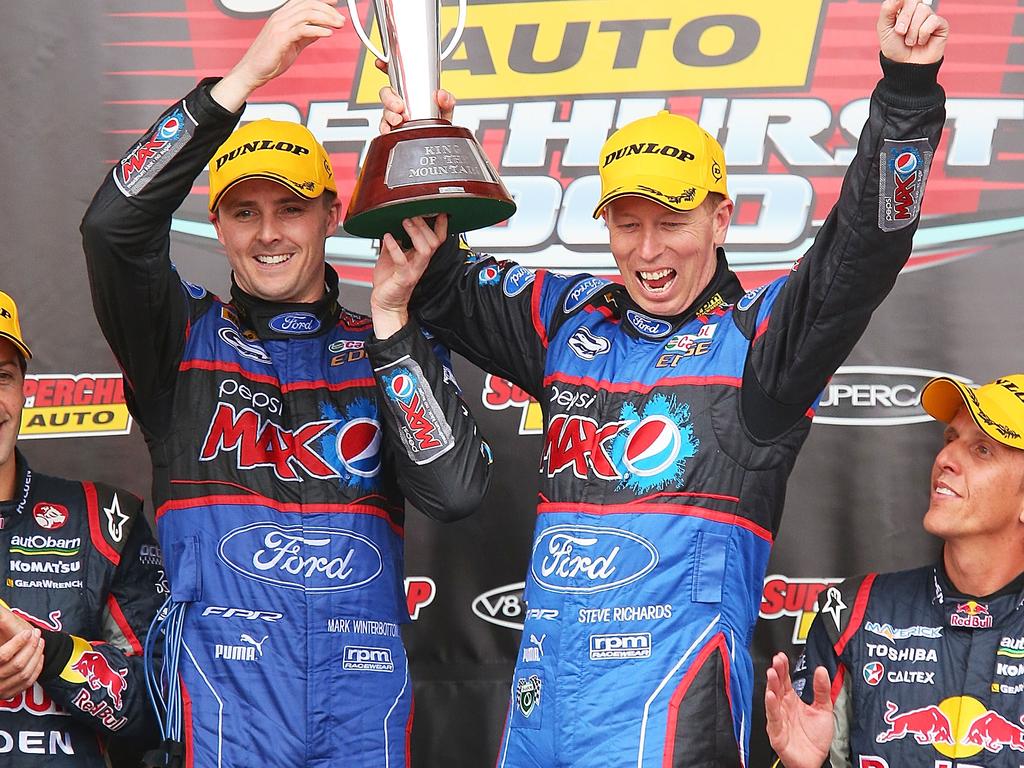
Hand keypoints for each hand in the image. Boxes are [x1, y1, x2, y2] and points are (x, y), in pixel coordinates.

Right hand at [0, 608, 42, 698]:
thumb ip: (2, 621)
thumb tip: (1, 611)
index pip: (2, 656)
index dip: (17, 643)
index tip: (27, 632)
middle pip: (17, 665)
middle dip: (30, 647)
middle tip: (36, 634)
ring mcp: (0, 690)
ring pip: (24, 674)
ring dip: (36, 655)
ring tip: (40, 642)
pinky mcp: (8, 694)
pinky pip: (27, 683)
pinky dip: (36, 668)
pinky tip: (39, 656)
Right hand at [211, 0, 346, 110]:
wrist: (253, 71)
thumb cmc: (270, 58)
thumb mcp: (293, 43)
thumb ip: (306, 35)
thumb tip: (321, 30)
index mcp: (283, 16)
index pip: (304, 1)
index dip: (322, 0)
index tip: (336, 2)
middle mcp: (281, 17)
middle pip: (308, 4)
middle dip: (328, 10)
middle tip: (341, 19)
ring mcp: (280, 26)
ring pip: (307, 14)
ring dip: (327, 18)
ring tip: (338, 25)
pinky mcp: (281, 38)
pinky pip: (302, 29)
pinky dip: (318, 30)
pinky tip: (328, 34)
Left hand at [370, 215, 448, 337]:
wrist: (385, 303)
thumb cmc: (390, 282)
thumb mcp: (391, 255)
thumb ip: (394, 241)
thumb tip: (390, 225)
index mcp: (420, 257)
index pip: (437, 238)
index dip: (441, 225)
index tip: (439, 211)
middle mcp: (420, 263)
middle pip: (434, 241)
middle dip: (425, 225)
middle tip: (412, 215)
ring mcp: (413, 270)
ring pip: (426, 249)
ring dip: (416, 233)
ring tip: (404, 222)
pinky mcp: (403, 278)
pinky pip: (402, 261)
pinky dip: (395, 247)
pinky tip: (388, 238)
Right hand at [376, 60, 455, 134]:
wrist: (439, 139)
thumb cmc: (440, 120)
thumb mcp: (446, 107)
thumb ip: (447, 99)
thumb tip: (441, 95)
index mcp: (411, 90)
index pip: (397, 75)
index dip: (386, 66)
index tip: (381, 63)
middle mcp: (400, 100)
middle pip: (386, 93)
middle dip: (389, 98)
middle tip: (399, 106)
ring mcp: (395, 113)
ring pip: (385, 110)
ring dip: (389, 114)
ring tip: (398, 120)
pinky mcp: (393, 127)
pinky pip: (384, 126)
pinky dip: (385, 128)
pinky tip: (389, 129)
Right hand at [764, 652, 833, 767]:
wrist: (816, 761)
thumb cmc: (816, 738)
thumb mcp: (823, 710)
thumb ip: (822, 690)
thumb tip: (821, 670)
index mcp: (792, 700)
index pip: (785, 680)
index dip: (783, 668)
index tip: (782, 656)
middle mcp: (783, 707)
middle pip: (777, 686)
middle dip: (776, 673)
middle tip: (776, 661)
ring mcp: (778, 719)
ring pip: (772, 699)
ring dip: (771, 686)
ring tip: (772, 673)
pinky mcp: (776, 732)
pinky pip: (772, 717)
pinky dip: (771, 706)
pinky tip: (771, 696)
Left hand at [878, 0, 947, 63]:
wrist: (905, 66)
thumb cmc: (895, 48)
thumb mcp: (884, 29)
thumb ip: (887, 10)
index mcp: (904, 8)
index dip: (899, 8)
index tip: (895, 22)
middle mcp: (918, 10)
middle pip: (914, 1)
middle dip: (904, 18)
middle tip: (900, 32)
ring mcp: (930, 16)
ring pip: (923, 10)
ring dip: (913, 30)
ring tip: (910, 41)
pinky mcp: (941, 25)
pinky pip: (933, 20)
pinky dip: (923, 33)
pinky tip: (922, 42)